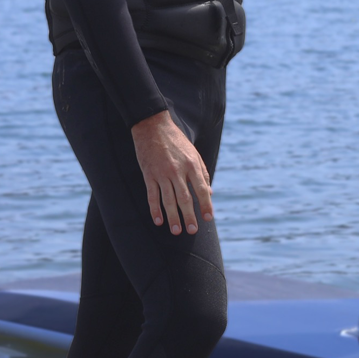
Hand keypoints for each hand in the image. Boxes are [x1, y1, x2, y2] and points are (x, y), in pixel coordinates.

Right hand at [130, 111, 212, 234]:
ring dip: (172, 217)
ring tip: (176, 231)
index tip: (208, 218)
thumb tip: (209, 193)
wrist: (152, 126)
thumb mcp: (193, 153)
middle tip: (192, 230)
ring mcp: (162, 173)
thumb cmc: (176, 141)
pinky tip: (158, 221)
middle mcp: (177, 170)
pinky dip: (154, 209)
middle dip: (189, 216)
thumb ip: (202, 173)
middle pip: (185, 198)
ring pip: (168, 200)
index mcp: (191, 165)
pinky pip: (152, 195)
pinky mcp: (149, 174)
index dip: (206, 205)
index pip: (201, 189)